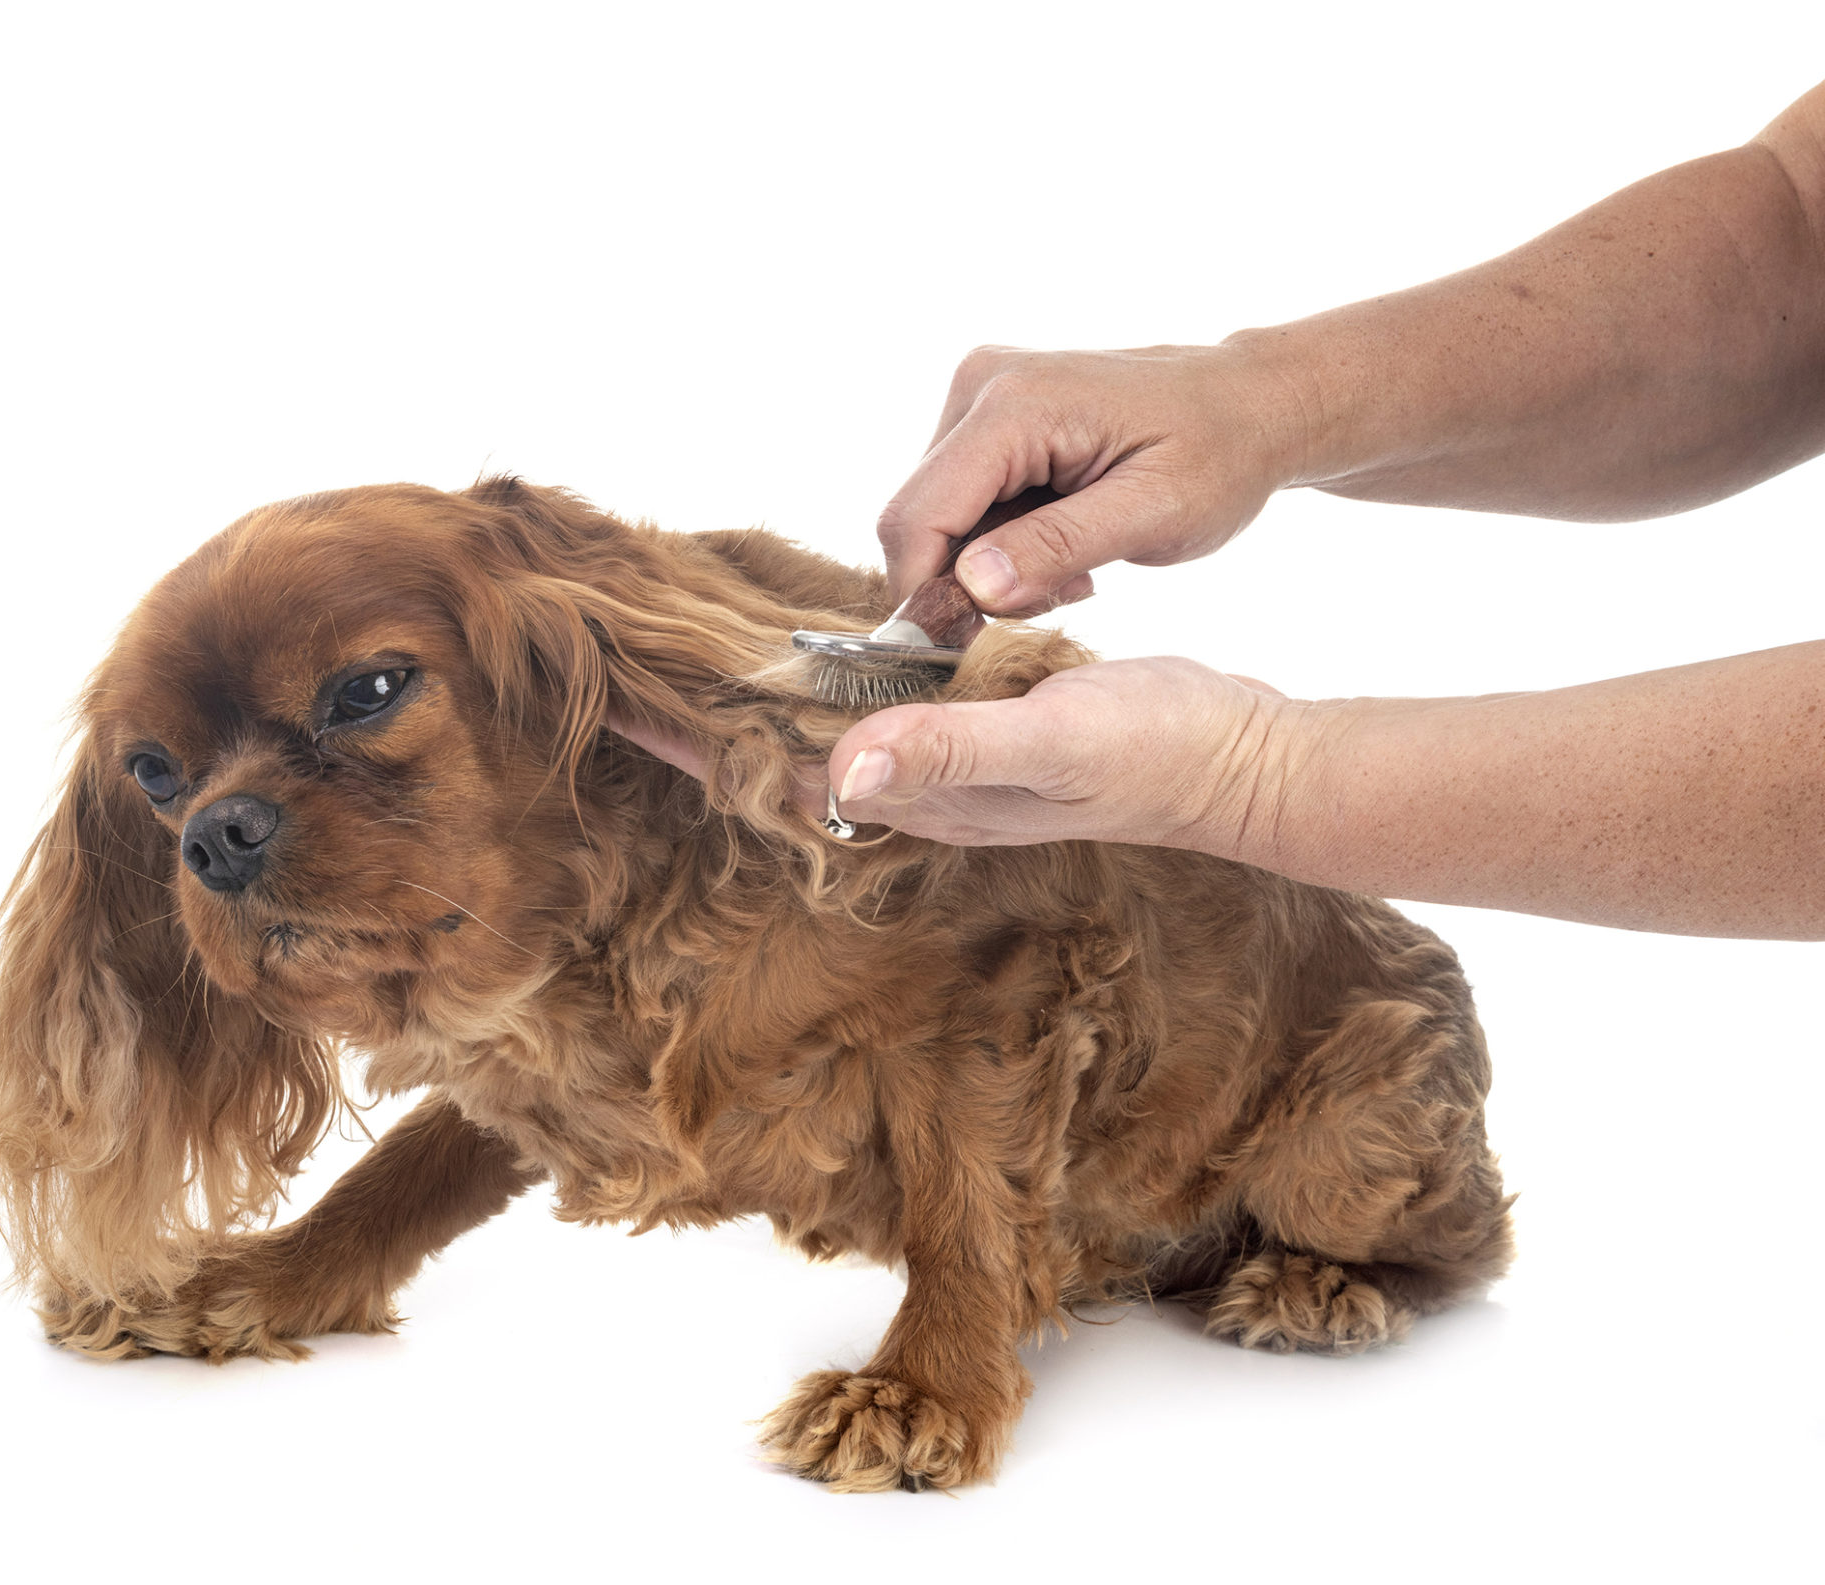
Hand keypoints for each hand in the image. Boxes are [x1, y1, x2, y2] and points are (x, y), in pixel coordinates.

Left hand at [610, 658, 1293, 851]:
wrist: (1239, 754)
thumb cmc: (1156, 752)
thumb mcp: (1054, 741)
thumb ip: (951, 752)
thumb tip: (839, 769)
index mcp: (915, 791)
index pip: (776, 770)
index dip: (697, 741)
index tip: (612, 702)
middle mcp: (916, 781)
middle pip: (781, 751)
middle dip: (703, 718)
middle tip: (613, 661)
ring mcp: (946, 755)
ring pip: (824, 723)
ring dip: (755, 695)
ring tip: (682, 652)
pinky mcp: (978, 718)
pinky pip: (880, 696)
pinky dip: (831, 669)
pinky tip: (810, 643)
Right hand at [878, 345, 1309, 612]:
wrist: (1252, 403)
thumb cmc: (1219, 454)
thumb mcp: (1153, 513)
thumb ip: (1058, 547)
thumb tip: (971, 586)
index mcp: (1015, 404)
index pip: (918, 515)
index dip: (924, 594)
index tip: (965, 651)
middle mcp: (981, 385)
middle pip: (920, 518)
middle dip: (967, 581)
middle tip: (1057, 600)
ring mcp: (982, 395)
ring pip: (938, 517)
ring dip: (990, 565)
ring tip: (1074, 571)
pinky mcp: (990, 414)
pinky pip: (963, 501)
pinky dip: (1001, 541)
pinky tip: (1063, 545)